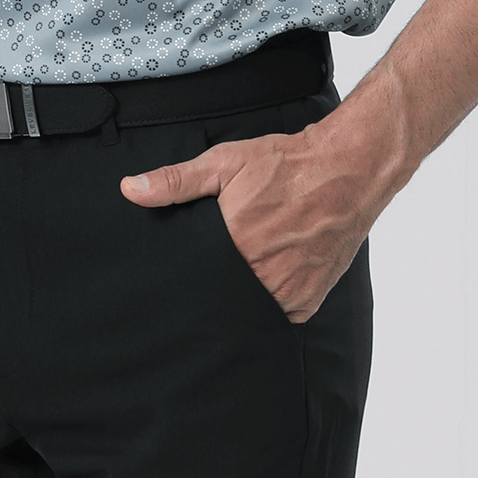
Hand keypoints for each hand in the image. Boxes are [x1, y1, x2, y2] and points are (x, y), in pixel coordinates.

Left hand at [119, 121, 382, 322]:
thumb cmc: (285, 163)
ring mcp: (288, 292)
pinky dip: (267, 302)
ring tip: (237, 274)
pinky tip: (262, 280)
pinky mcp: (308, 301)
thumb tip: (129, 190)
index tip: (172, 280)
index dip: (184, 279)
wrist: (347, 169)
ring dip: (239, 298)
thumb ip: (176, 181)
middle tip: (206, 275)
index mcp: (235, 245)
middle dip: (209, 291)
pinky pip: (277, 315)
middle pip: (221, 299)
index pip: (194, 280)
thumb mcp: (225, 162)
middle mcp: (262, 275)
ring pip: (248, 311)